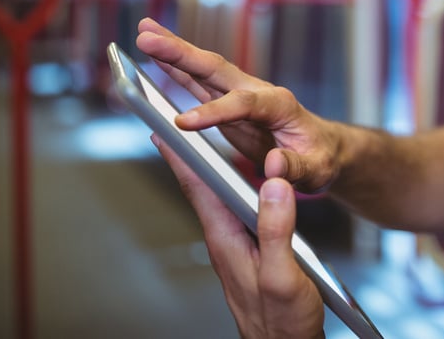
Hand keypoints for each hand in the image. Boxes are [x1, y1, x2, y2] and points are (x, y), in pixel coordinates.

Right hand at [136, 18, 340, 192]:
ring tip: (143, 32)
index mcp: (280, 105)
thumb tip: (274, 164)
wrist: (322, 148)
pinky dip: (175, 69)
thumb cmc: (320, 157)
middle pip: (216, 69)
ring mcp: (240, 94)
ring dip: (173, 51)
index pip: (244, 103)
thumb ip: (296, 168)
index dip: (214, 112)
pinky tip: (154, 57)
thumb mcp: (316, 169)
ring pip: (203, 69)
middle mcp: (257, 92)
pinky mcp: (227, 103)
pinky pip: (197, 83)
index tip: (182, 123)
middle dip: (182, 53)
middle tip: (146, 37)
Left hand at [154, 134, 325, 338]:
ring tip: (199, 144)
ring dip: (209, 169)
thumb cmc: (282, 322)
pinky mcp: (251, 252)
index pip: (198, 188)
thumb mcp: (283, 275)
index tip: (161, 128)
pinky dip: (235, 187)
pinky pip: (238, 210)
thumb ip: (277, 230)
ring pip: (220, 198)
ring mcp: (237, 246)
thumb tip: (273, 183)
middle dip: (188, 155)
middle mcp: (226, 239)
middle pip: (203, 188)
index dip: (180, 155)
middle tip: (171, 125)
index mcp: (227, 239)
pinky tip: (244, 183)